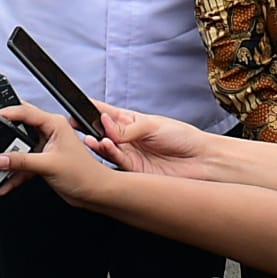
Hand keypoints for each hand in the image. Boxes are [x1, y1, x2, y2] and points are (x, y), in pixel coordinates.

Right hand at [0, 103, 113, 205]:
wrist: (95, 193)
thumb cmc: (85, 174)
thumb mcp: (49, 165)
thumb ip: (22, 161)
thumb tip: (1, 159)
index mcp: (54, 124)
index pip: (25, 112)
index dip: (7, 113)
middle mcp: (49, 132)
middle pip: (19, 130)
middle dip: (4, 140)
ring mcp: (45, 148)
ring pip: (19, 150)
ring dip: (8, 161)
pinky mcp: (43, 162)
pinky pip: (23, 165)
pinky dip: (13, 175)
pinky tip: (4, 183)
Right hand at [86, 102, 215, 179]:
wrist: (201, 161)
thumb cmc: (182, 137)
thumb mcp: (153, 125)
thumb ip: (128, 127)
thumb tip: (106, 125)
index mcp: (131, 122)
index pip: (106, 113)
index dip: (90, 110)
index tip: (75, 107)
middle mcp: (127, 138)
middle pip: (101, 132)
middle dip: (87, 128)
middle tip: (75, 124)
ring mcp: (130, 154)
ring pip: (106, 148)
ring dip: (96, 143)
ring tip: (90, 138)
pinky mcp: (134, 170)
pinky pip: (116, 161)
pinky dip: (110, 154)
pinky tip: (107, 146)